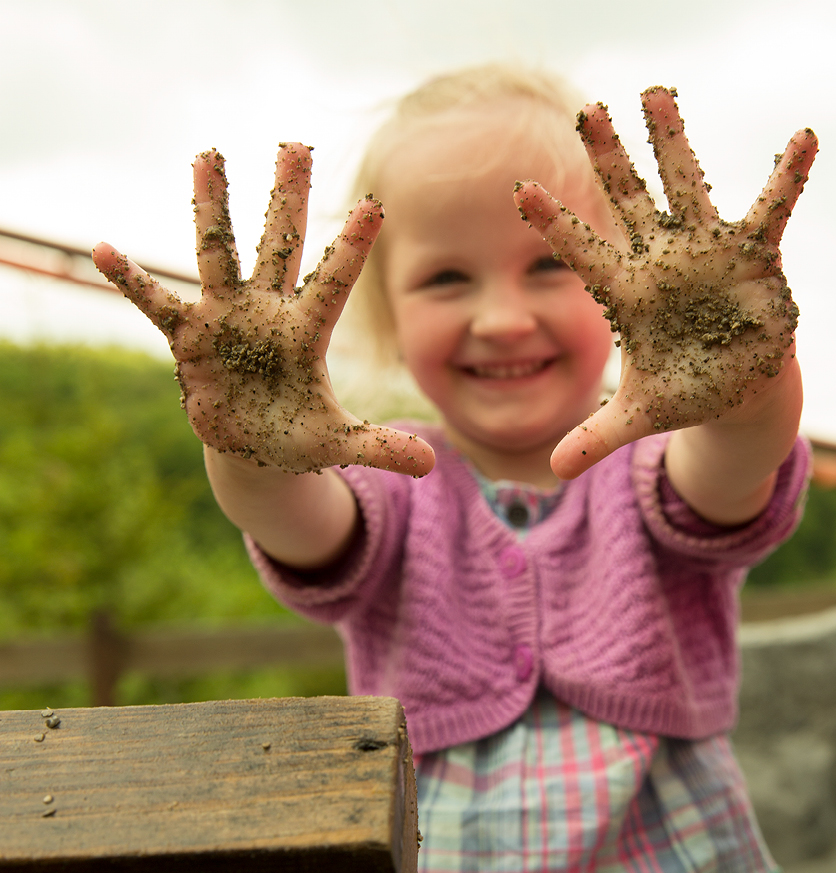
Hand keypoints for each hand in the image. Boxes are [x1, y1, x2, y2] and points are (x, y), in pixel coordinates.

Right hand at [93, 144, 434, 476]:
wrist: (252, 444)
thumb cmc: (298, 435)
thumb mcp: (338, 444)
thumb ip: (379, 445)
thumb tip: (430, 464)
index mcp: (306, 334)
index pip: (334, 283)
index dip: (352, 248)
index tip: (375, 205)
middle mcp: (267, 313)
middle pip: (280, 246)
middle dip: (287, 198)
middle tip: (297, 144)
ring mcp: (226, 319)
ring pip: (219, 255)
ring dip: (212, 208)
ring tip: (208, 155)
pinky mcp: (189, 337)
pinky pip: (158, 304)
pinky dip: (133, 282)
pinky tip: (104, 250)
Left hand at [516, 87, 816, 479]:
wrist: (739, 386)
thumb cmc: (686, 391)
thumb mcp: (640, 415)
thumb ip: (596, 436)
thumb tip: (551, 471)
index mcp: (628, 294)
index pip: (582, 253)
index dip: (554, 223)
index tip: (519, 190)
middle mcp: (663, 261)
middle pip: (630, 201)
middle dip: (610, 160)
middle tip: (587, 113)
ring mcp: (708, 252)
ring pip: (688, 187)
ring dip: (674, 143)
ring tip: (654, 94)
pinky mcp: (755, 255)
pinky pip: (772, 208)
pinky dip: (787, 177)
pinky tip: (805, 138)